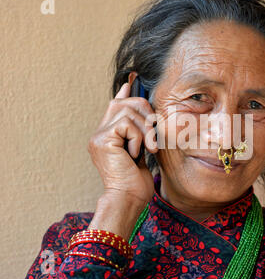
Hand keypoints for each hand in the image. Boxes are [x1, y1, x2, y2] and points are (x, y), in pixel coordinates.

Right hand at [87, 80, 157, 238]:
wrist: (129, 198)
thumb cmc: (137, 180)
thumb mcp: (142, 150)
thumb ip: (140, 130)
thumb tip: (145, 112)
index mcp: (108, 134)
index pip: (115, 104)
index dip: (125, 91)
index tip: (133, 80)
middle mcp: (100, 132)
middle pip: (125, 102)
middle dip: (146, 113)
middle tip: (153, 136)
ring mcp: (98, 135)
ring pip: (128, 110)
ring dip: (145, 130)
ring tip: (147, 149)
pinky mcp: (102, 139)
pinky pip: (127, 123)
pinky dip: (138, 137)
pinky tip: (135, 154)